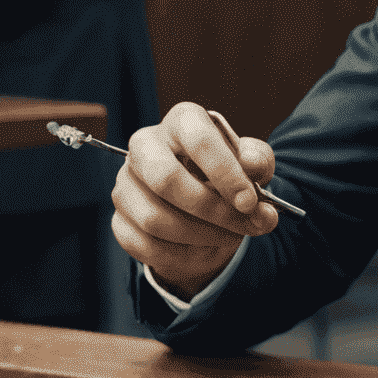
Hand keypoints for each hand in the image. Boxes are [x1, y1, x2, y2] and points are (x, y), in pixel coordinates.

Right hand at [110, 101, 277, 299]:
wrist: (204, 208)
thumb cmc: (227, 177)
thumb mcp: (252, 165)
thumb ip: (257, 162)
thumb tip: (251, 165)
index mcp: (182, 122)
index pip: (197, 138)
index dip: (225, 172)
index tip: (249, 202)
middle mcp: (146, 147)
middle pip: (165, 178)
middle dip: (210, 209)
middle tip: (242, 224)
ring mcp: (127, 184)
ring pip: (155, 219)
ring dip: (203, 235)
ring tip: (231, 235)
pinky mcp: (119, 220)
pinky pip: (146, 245)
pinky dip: (183, 255)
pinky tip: (205, 247)